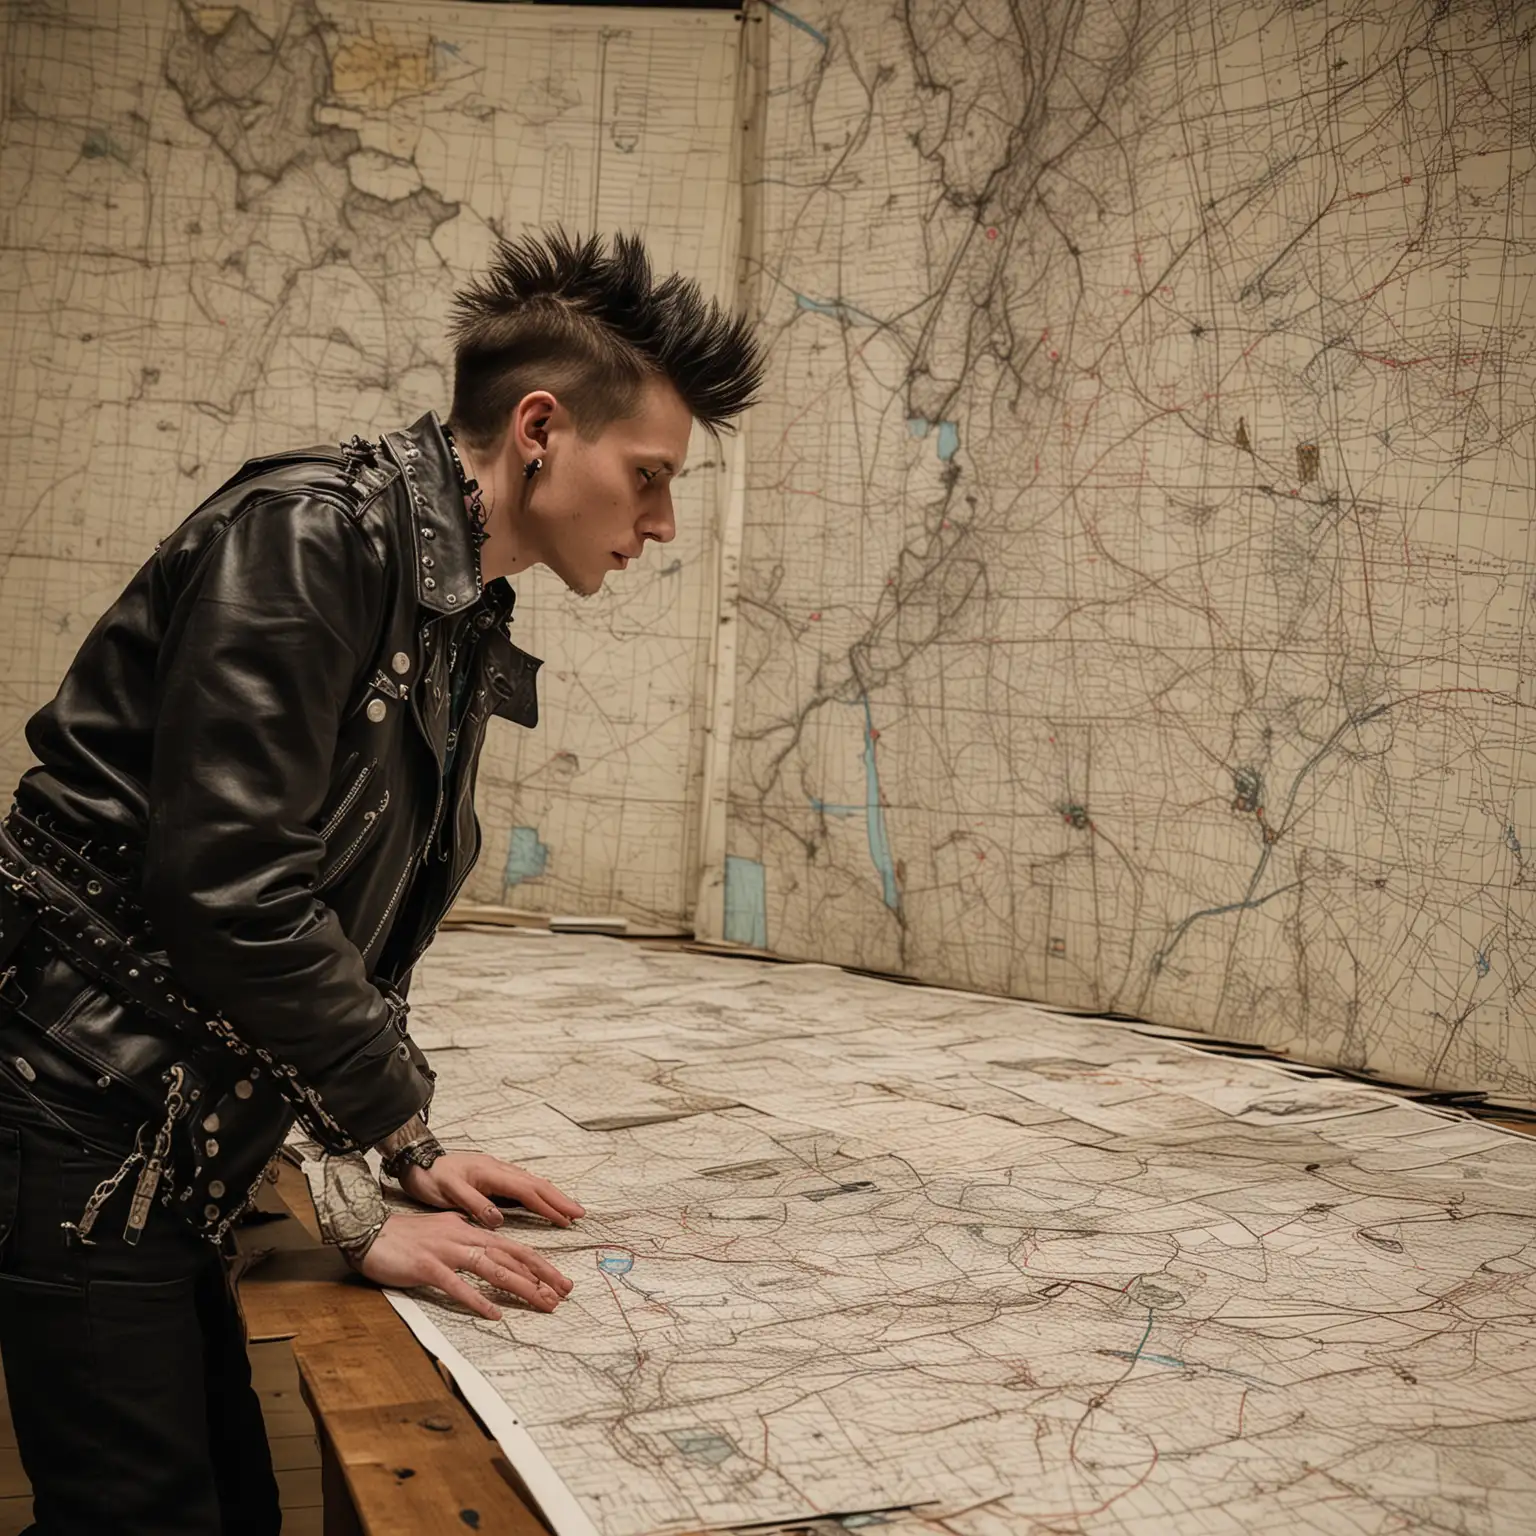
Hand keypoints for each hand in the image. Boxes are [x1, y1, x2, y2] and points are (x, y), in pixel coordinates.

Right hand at [352, 1210, 572, 1319]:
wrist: (369, 1233)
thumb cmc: (406, 1239)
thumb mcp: (445, 1236)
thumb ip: (468, 1244)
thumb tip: (491, 1258)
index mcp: (470, 1230)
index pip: (512, 1247)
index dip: (539, 1264)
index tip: (559, 1281)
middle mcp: (463, 1237)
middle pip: (511, 1256)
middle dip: (541, 1274)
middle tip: (564, 1293)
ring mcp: (446, 1251)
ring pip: (492, 1268)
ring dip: (521, 1287)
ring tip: (542, 1302)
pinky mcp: (427, 1267)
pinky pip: (457, 1286)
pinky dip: (477, 1300)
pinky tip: (494, 1314)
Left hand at [397, 1151, 585, 1231]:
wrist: (417, 1159)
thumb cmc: (430, 1176)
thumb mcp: (447, 1191)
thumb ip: (474, 1203)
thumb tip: (499, 1219)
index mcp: (491, 1172)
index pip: (526, 1191)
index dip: (547, 1206)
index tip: (565, 1218)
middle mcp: (498, 1169)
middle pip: (536, 1184)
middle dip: (559, 1199)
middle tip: (580, 1213)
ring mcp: (497, 1171)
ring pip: (531, 1183)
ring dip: (552, 1196)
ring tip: (568, 1209)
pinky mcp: (492, 1176)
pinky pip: (522, 1185)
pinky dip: (537, 1193)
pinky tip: (543, 1200)